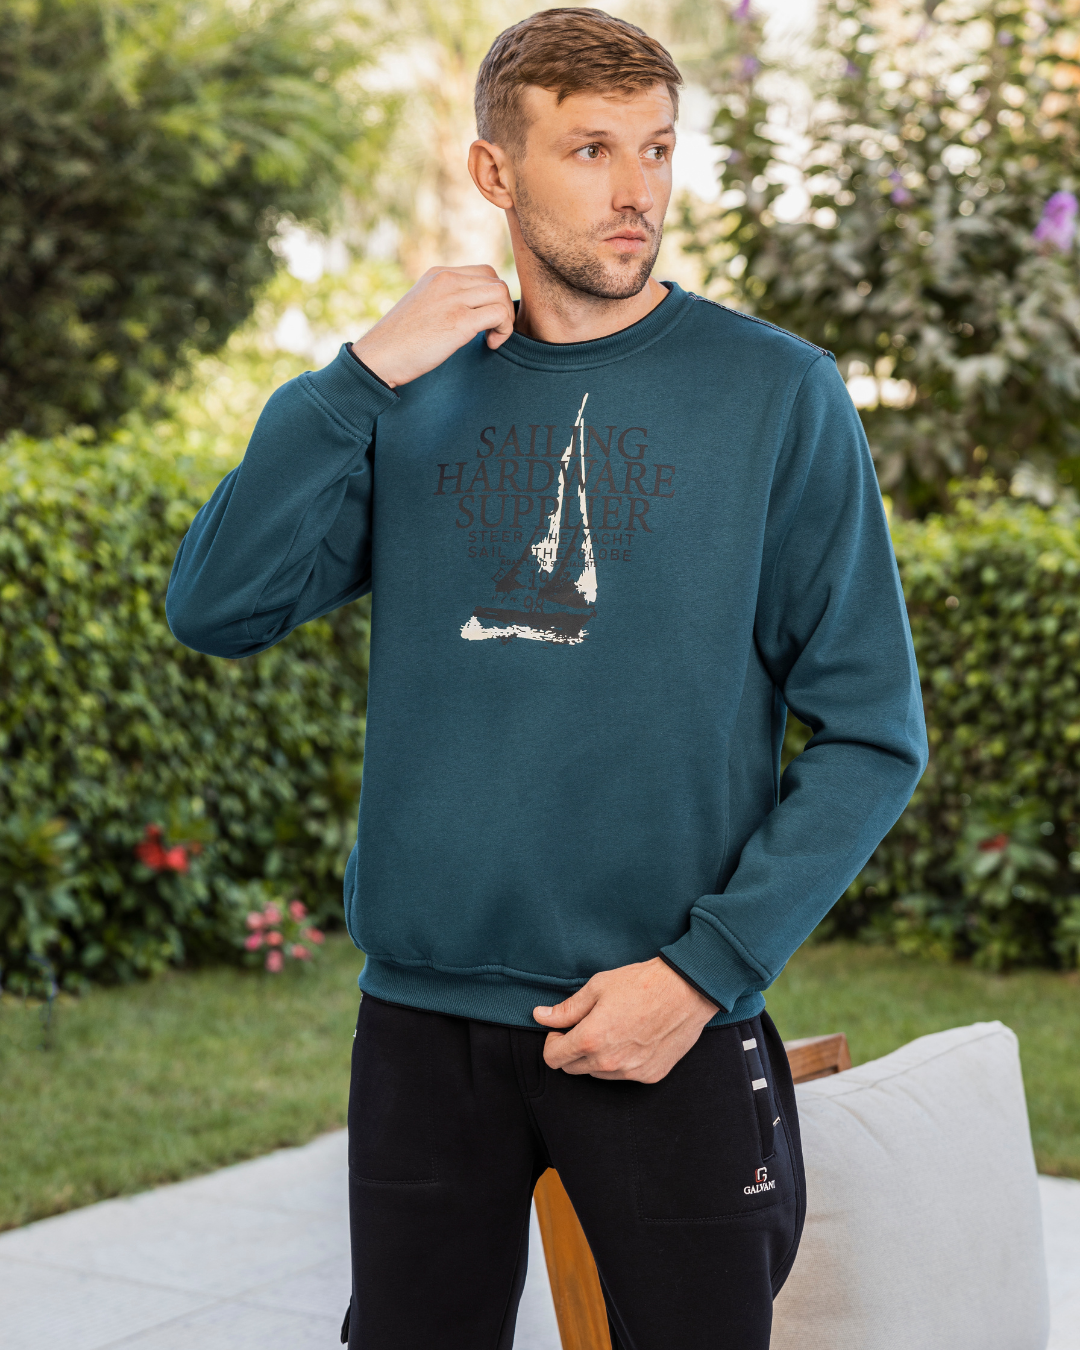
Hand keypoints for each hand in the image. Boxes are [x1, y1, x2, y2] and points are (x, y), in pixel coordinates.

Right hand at [351, 264, 514, 387]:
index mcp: (437, 275)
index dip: (491, 297)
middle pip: (496, 281)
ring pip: (502, 294)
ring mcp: (452, 299)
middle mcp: (446, 280)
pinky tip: (490, 345)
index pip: (483, 273)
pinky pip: (499, 314)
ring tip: (490, 338)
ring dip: (505, 319)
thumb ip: (445, 301)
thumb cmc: (398, 342)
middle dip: (502, 307)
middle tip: (491, 331)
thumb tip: (472, 311)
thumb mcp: (422, 307)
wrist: (377, 357)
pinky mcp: (458, 321)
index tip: (483, 321)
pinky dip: (504, 331)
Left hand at [534, 957, 719, 1083]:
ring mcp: (631, 1072)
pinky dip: (620, 1061)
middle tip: (586, 1026)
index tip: (561, 1029)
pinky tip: (632, 1038)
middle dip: (571, 1049)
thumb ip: (566, 1008)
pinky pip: (623, 1075)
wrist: (687, 990)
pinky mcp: (650, 1075)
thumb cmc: (641, 983)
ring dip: (596, 1057)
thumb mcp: (598, 987)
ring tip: (612, 1029)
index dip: (552, 1041)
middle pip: (572, 1068)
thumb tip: (540, 1016)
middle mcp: (609, 1062)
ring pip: (597, 1073)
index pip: (553, 1058)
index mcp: (591, 1039)